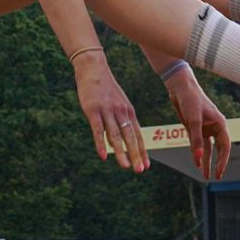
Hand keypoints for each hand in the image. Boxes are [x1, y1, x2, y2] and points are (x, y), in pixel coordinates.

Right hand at [75, 55, 147, 171]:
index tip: (146, 166)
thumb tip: (120, 141)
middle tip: (140, 170)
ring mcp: (107, 111)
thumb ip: (121, 120)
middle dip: (136, 155)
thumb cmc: (106, 89)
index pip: (138, 135)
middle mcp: (121, 112)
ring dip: (122, 152)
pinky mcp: (93, 110)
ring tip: (126, 166)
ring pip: (116, 135)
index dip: (142, 151)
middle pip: (130, 137)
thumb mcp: (118, 103)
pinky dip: (101, 144)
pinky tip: (104, 156)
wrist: (94, 69)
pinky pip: (98, 130)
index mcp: (129, 112)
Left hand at [169, 75, 230, 180]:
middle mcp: (214, 127)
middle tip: (216, 177)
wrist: (180, 88)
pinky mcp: (195, 128)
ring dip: (206, 161)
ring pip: (208, 149)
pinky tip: (197, 163)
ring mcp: (204, 128)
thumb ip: (196, 140)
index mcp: (220, 124)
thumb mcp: (193, 121)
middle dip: (217, 163)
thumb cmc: (191, 100)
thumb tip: (199, 158)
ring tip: (206, 176)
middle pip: (218, 149)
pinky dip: (198, 154)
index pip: (225, 146)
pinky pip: (198, 144)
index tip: (219, 172)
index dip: (223, 160)